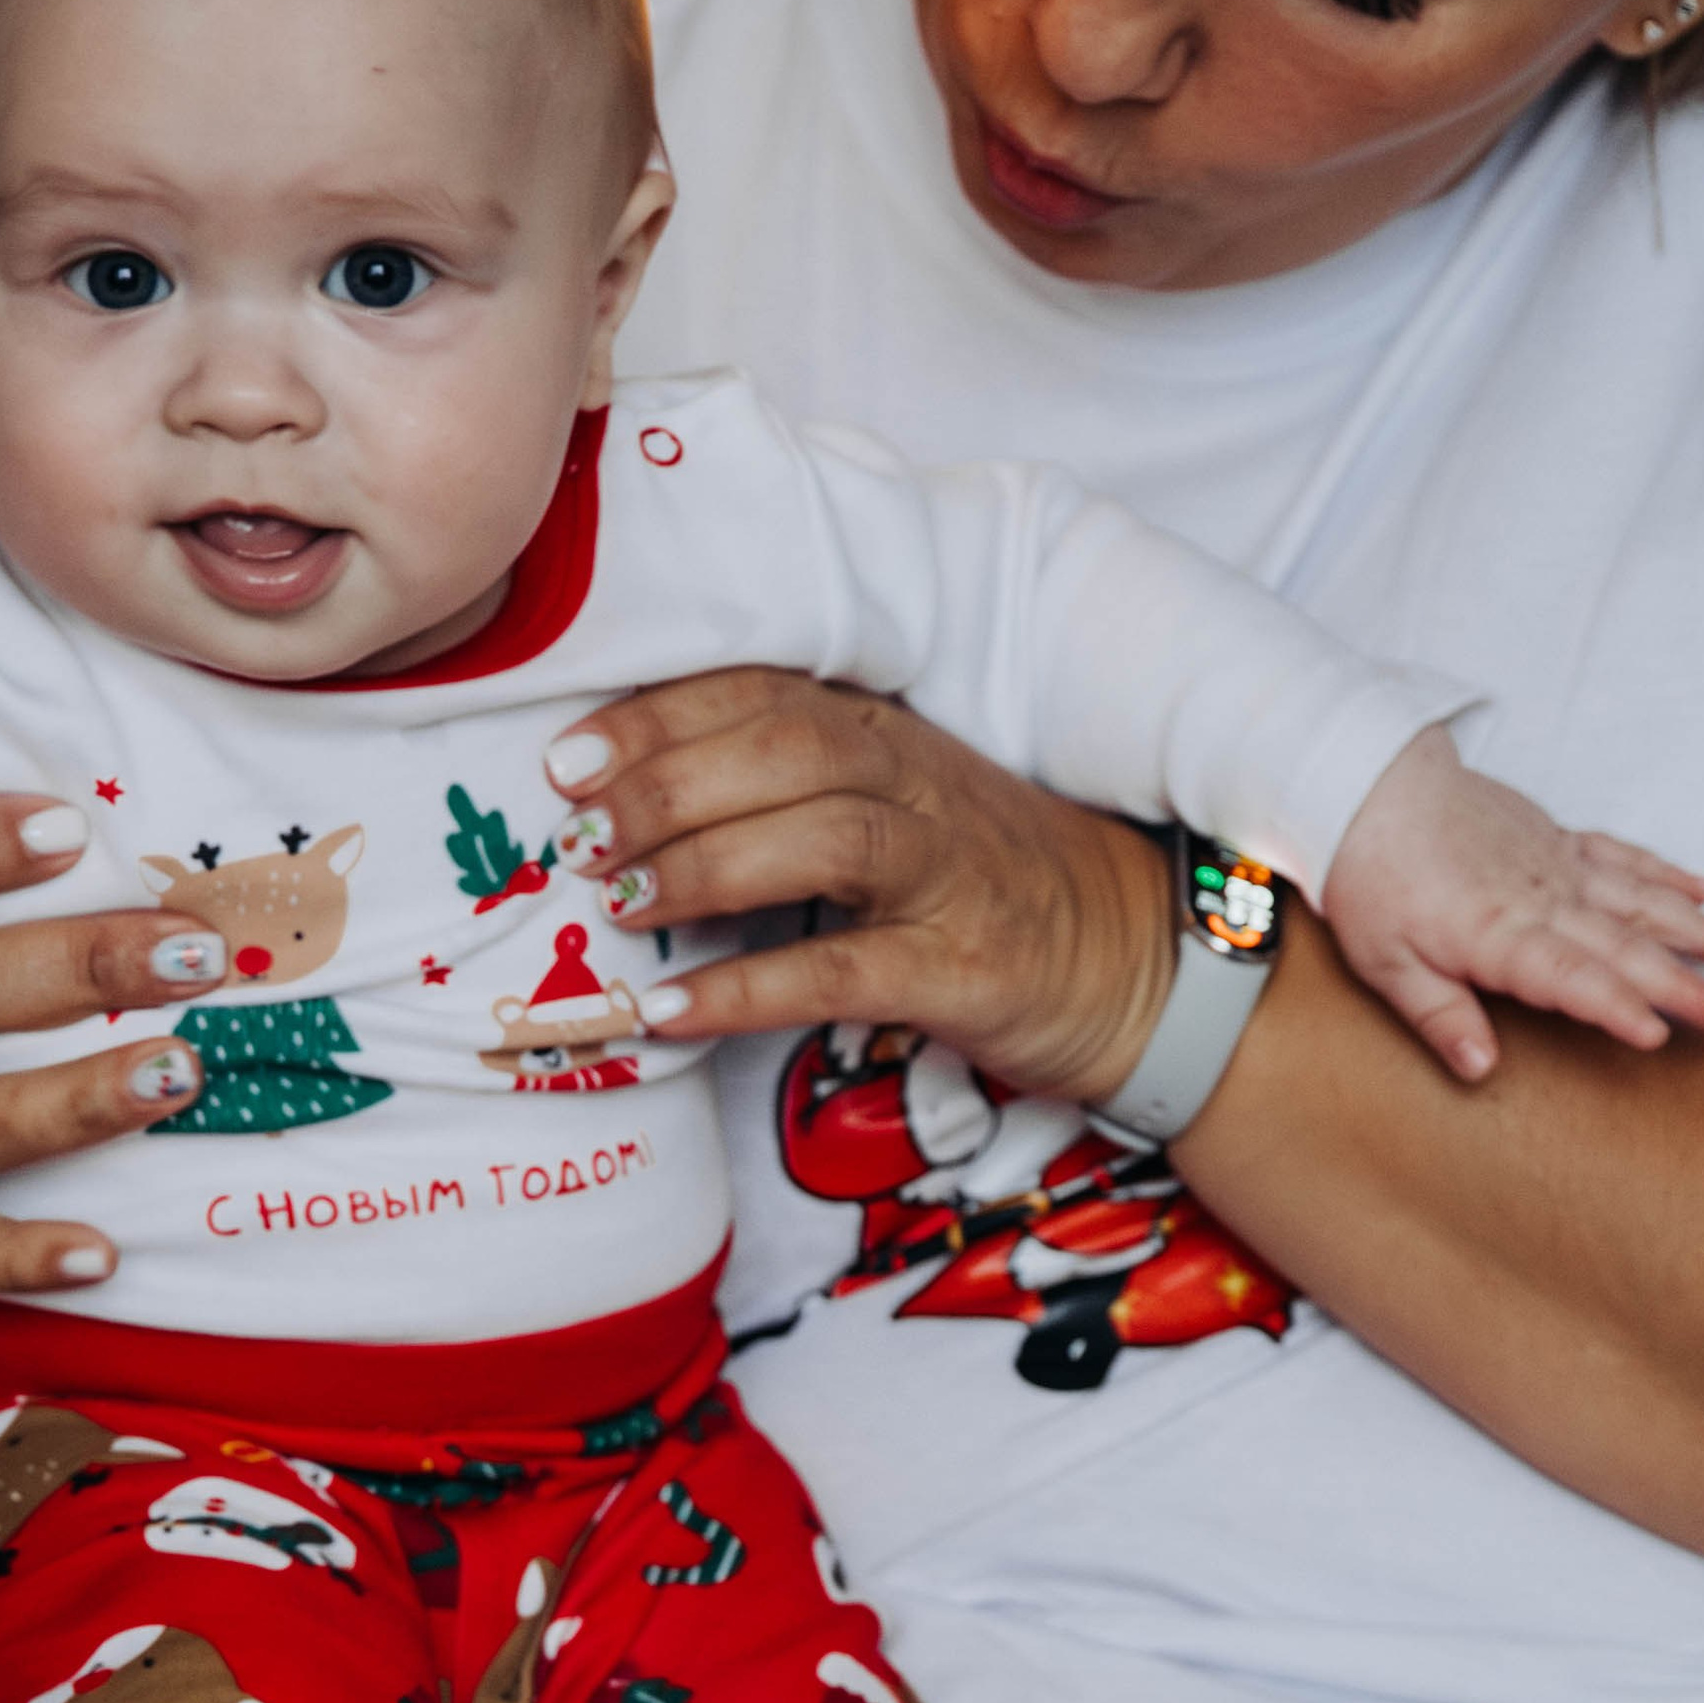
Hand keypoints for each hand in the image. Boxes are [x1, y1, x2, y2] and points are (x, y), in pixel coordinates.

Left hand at [541, 667, 1175, 1101]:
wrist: (1136, 959)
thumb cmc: (982, 879)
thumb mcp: (892, 803)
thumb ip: (784, 782)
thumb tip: (626, 794)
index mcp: (888, 735)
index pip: (763, 695)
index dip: (660, 717)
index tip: (567, 759)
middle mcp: (919, 786)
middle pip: (786, 750)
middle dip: (667, 783)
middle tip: (577, 833)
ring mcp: (948, 877)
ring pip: (822, 839)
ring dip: (705, 864)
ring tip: (619, 901)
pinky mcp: (962, 970)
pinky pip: (843, 972)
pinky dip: (747, 988)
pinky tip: (670, 1007)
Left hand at [1322, 727, 1703, 1078]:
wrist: (1364, 781)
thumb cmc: (1367, 874)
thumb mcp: (1383, 961)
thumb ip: (1438, 1016)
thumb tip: (1480, 1068)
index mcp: (1497, 934)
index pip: (1570, 978)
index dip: (1615, 1007)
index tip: (1658, 1034)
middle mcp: (1539, 898)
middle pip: (1621, 945)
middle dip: (1679, 981)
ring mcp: (1552, 865)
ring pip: (1637, 898)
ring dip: (1694, 925)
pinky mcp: (1552, 838)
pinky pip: (1620, 856)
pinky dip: (1662, 872)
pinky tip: (1701, 886)